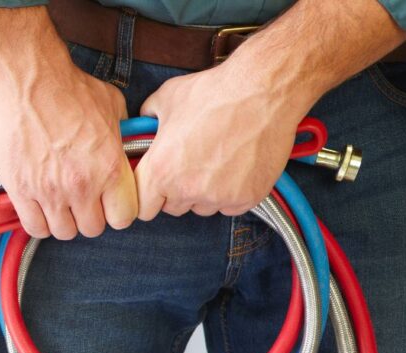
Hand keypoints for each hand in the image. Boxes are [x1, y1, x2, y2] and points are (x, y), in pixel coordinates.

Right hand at [0, 64, 136, 238]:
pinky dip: (38, 222)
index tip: (110, 204)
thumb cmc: (67, 88)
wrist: (29, 80)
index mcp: (109, 168)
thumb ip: (122, 134)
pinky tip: (39, 207)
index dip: (118, 212)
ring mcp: (49, 190)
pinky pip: (34, 226)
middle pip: (92, 228)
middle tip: (82, 202)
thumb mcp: (112, 107)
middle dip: (90, 216)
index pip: (123, 217)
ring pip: (63, 232)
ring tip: (59, 204)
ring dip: (64, 221)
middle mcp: (81, 185)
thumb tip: (125, 143)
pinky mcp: (21, 189)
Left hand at [135, 63, 316, 218]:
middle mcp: (187, 189)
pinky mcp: (247, 198)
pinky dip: (231, 193)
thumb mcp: (166, 98)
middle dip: (176, 191)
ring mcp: (219, 197)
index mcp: (160, 170)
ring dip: (204, 193)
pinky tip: (236, 167)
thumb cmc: (214, 93)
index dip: (148, 196)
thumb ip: (148, 117)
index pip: (143, 207)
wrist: (262, 92)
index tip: (156, 186)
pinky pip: (230, 206)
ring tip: (215, 161)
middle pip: (172, 207)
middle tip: (190, 164)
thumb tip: (143, 124)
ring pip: (202, 207)